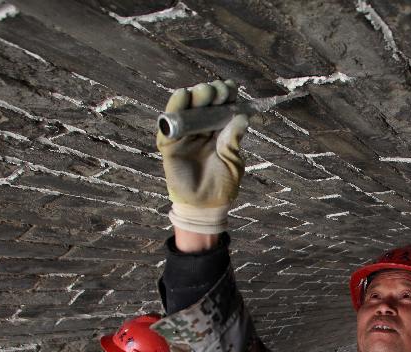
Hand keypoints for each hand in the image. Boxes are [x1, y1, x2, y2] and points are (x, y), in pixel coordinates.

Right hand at [157, 80, 248, 234]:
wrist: (207, 204)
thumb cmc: (223, 184)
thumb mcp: (233, 161)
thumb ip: (233, 140)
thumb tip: (241, 117)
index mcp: (217, 131)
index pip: (220, 107)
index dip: (225, 95)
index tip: (232, 87)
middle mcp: (200, 130)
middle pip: (203, 104)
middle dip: (211, 93)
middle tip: (218, 90)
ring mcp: (184, 136)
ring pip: (186, 110)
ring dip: (194, 97)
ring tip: (203, 92)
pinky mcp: (170, 145)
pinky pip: (169, 125)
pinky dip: (174, 109)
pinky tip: (182, 97)